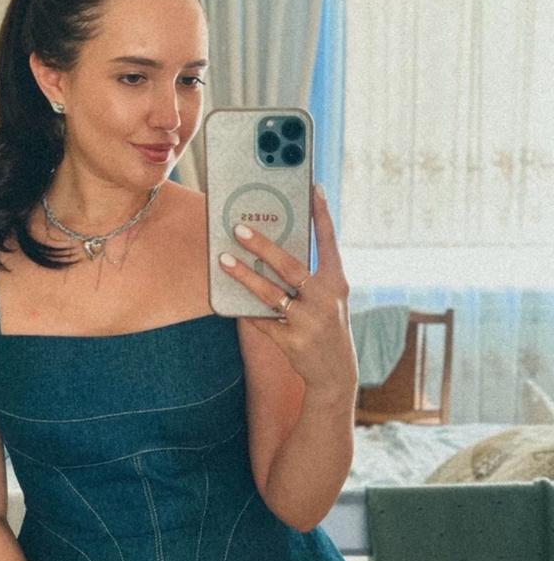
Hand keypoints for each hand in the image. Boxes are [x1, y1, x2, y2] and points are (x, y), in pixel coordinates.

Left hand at [218, 183, 357, 394]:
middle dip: (263, 246)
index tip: (312, 188)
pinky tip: (228, 300)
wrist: (336, 372)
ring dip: (244, 276)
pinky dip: (244, 310)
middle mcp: (325, 299)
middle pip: (290, 266)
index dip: (321, 215)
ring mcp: (309, 322)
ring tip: (223, 260)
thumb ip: (308, 275)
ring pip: (270, 294)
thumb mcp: (328, 298)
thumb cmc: (326, 324)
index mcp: (337, 282)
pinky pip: (261, 321)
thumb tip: (270, 248)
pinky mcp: (292, 342)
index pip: (329, 242)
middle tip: (239, 229)